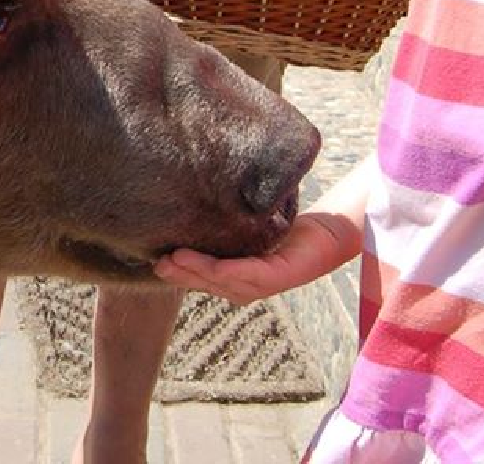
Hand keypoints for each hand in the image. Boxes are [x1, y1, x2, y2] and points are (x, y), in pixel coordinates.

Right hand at [154, 212, 344, 305]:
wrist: (329, 229)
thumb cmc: (287, 223)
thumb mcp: (250, 221)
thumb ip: (227, 221)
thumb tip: (193, 197)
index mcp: (238, 274)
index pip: (205, 277)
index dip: (181, 272)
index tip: (154, 258)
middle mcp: (248, 285)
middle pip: (209, 284)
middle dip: (182, 274)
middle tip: (157, 262)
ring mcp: (265, 283)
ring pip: (225, 282)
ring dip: (199, 273)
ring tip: (174, 259)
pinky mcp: (282, 277)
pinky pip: (250, 275)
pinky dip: (229, 271)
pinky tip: (213, 265)